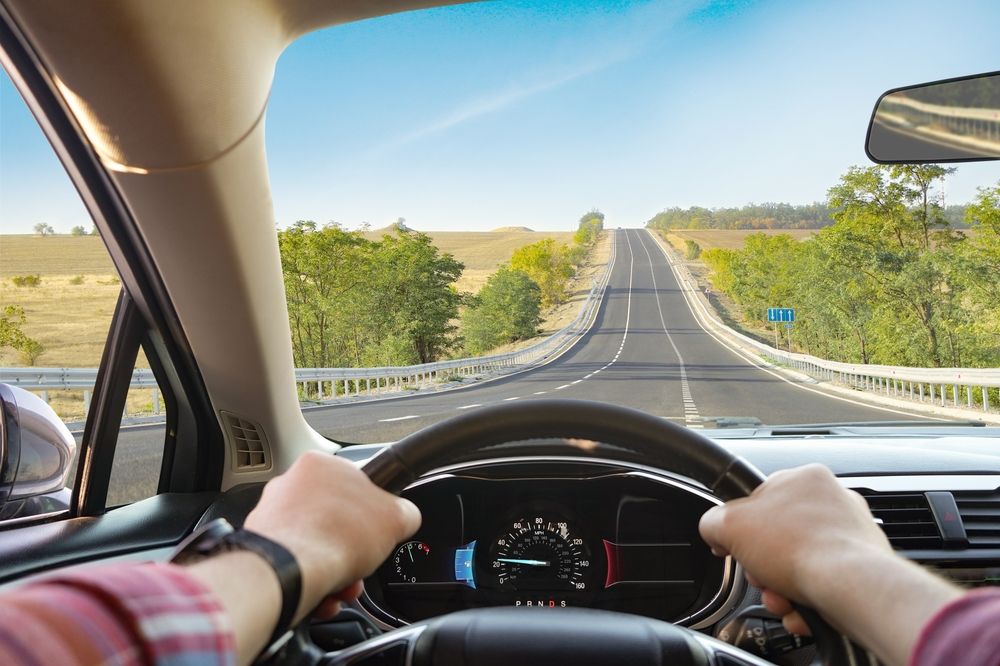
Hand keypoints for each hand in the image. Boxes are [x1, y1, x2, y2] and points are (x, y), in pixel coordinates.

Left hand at [244, 451, 420, 619]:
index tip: (377, 532)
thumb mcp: (396, 518)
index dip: (372, 514)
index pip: (356, 485)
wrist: (289, 572)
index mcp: (320, 464)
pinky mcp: (258, 547)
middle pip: (335, 519)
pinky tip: (322, 594)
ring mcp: (270, 515)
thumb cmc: (337, 536)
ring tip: (343, 587)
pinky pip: (293, 563)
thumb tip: (405, 518)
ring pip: (315, 545)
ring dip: (335, 570)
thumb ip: (405, 512)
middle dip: (353, 549)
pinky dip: (310, 580)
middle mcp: (289, 484)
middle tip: (363, 564)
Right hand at [698, 464, 890, 632]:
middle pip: (780, 536)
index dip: (742, 527)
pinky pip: (824, 581)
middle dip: (764, 565)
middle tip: (760, 577)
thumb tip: (714, 530)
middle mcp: (834, 500)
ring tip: (782, 599)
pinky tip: (800, 609)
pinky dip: (808, 599)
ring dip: (782, 586)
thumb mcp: (729, 525)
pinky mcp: (864, 565)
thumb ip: (712, 522)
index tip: (736, 546)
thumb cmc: (800, 548)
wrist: (851, 587)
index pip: (761, 498)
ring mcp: (852, 532)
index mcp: (805, 477)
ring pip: (800, 562)